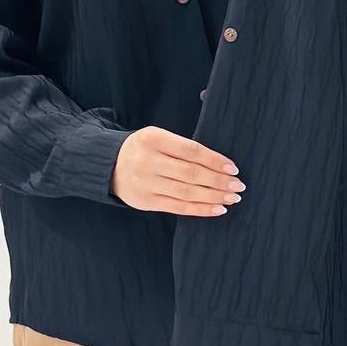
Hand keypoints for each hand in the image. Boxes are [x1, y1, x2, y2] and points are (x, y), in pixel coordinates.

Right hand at [110, 125, 245, 216]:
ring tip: (232, 198)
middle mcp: (147, 161)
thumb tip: (220, 163)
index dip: (215, 160)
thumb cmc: (143, 149)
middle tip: (239, 186)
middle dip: (219, 181)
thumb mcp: (157, 137)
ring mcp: (145, 183)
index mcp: (153, 138)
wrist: (107, 165)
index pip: (191, 151)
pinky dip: (200, 209)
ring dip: (214, 197)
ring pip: (186, 192)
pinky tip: (217, 208)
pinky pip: (178, 207)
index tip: (233, 169)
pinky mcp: (145, 202)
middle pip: (191, 173)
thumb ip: (182, 147)